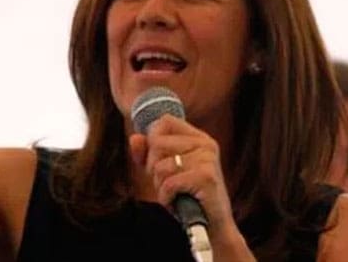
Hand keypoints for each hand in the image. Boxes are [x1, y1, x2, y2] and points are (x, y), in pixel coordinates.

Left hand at [128, 115, 237, 242]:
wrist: (213, 226)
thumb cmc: (187, 197)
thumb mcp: (164, 172)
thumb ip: (147, 153)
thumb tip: (134, 138)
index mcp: (198, 138)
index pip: (164, 121)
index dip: (152, 139)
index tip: (156, 159)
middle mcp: (205, 144)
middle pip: (157, 143)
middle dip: (153, 167)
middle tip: (167, 183)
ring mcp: (207, 159)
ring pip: (160, 165)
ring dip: (160, 185)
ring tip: (175, 193)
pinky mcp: (206, 177)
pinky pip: (169, 183)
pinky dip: (166, 197)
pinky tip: (176, 202)